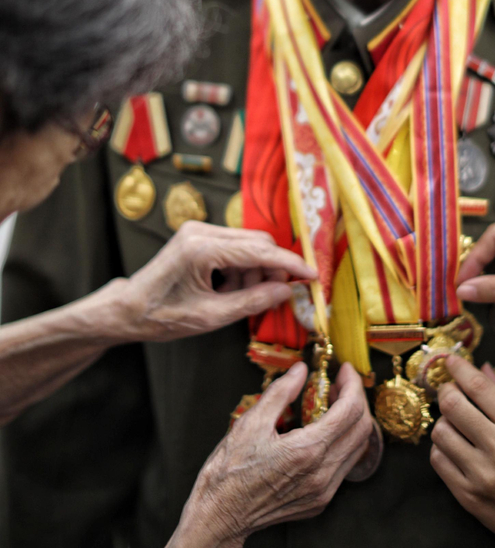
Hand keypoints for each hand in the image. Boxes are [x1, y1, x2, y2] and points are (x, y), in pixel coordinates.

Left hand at [119, 221, 316, 341]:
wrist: (127, 310)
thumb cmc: (163, 317)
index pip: (260, 251)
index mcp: (203, 249)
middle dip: (272, 269)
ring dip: (254, 271)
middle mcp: (201, 231)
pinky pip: (233, 246)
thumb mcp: (211, 317)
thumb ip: (253, 301)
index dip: (291, 264)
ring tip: (238, 299)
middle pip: (258, 242)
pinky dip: (240, 268)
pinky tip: (229, 290)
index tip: (313, 276)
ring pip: (248, 244)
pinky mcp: (197, 235)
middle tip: (276, 297)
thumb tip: (287, 291)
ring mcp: (198, 229)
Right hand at [178, 361, 372, 547]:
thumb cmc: (229, 470)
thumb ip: (281, 392)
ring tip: (332, 404)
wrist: (220, 516)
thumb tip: (301, 369)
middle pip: (362, 429)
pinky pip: (344, 467)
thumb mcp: (251, 422)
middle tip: (339, 384)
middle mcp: (323, 474)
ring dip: (353, 422)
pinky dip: (343, 443)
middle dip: (357, 400)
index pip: (350, 411)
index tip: (344, 369)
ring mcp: (323, 492)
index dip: (352, 384)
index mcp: (308, 451)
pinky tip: (324, 432)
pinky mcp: (319, 502)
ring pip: (357, 450)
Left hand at [431, 355, 494, 547]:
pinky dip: (442, 449)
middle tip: (449, 391)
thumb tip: (482, 368)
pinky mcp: (468, 496)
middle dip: (446, 391)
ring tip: (457, 426)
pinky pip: (438, 460)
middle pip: (452, 405)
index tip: (450, 360)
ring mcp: (481, 474)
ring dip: (444, 422)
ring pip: (440, 431)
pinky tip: (456, 449)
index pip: (478, 387)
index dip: (459, 368)